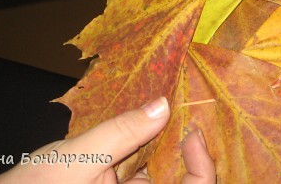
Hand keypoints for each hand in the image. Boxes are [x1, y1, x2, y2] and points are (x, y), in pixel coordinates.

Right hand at [0, 97, 215, 182]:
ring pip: (163, 166)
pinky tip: (147, 116)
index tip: (193, 131)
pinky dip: (147, 138)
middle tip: (186, 109)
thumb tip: (162, 105)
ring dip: (169, 138)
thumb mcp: (78, 158)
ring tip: (172, 105)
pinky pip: (144, 161)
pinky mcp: (118, 181)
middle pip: (181, 177)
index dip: (202, 164)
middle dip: (187, 144)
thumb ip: (120, 133)